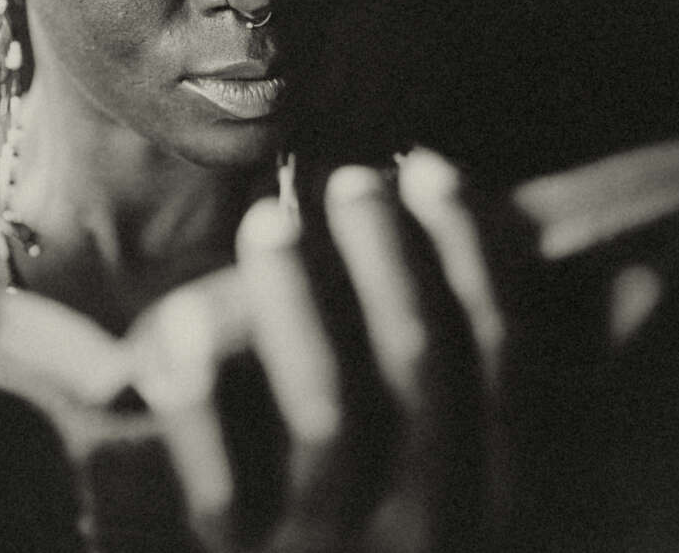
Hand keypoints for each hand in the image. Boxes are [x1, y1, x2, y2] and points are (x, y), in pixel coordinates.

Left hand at [129, 149, 510, 552]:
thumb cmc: (382, 520)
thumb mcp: (447, 470)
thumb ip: (462, 386)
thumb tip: (482, 250)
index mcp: (496, 494)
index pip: (500, 351)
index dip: (466, 249)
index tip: (425, 164)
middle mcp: (431, 529)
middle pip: (417, 363)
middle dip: (384, 254)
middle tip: (344, 178)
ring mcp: (338, 550)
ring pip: (327, 408)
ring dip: (297, 299)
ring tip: (266, 220)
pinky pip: (224, 484)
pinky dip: (201, 401)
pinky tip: (178, 324)